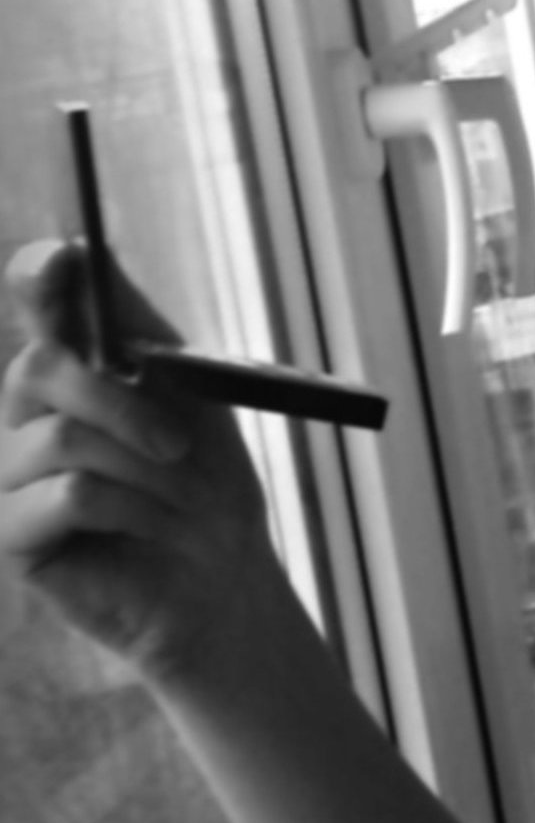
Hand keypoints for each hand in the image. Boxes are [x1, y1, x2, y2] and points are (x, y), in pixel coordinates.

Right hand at [0, 240, 280, 682]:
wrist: (225, 574)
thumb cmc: (208, 484)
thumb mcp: (188, 394)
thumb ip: (134, 328)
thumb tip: (79, 248)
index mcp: (70, 374)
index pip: (34, 301)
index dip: (40, 275)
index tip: (64, 260)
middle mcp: (25, 417)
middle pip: (37, 368)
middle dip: (122, 402)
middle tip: (180, 444)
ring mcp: (8, 476)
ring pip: (61, 439)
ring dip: (144, 471)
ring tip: (178, 503)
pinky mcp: (9, 536)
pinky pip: (68, 497)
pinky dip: (131, 510)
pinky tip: (151, 532)